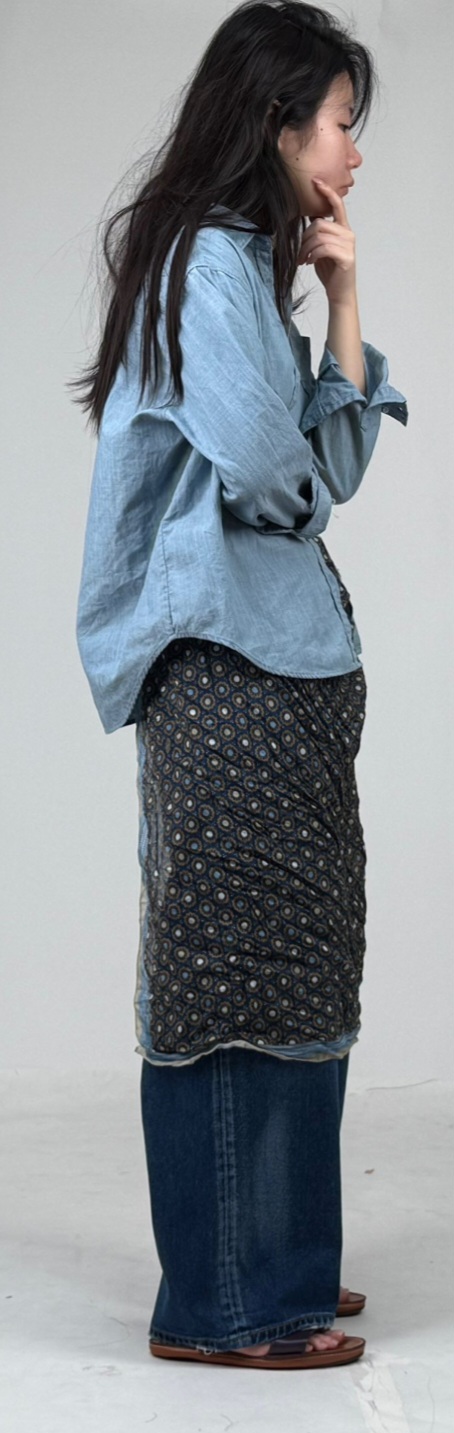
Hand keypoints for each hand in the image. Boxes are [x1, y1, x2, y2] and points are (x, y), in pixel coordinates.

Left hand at [297, 179, 356, 304]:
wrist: (339, 292)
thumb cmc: (330, 270)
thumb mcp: (321, 247)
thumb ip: (318, 232)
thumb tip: (308, 216)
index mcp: (343, 229)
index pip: (337, 205)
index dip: (327, 191)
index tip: (315, 181)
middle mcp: (348, 233)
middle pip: (320, 223)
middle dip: (305, 237)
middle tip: (299, 252)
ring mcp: (349, 245)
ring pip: (319, 236)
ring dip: (306, 248)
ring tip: (302, 259)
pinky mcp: (346, 257)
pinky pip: (323, 248)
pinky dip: (313, 255)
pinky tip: (309, 262)